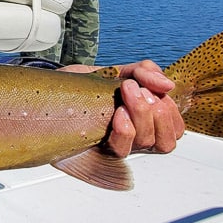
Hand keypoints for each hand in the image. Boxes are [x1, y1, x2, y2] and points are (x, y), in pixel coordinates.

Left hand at [60, 60, 185, 156]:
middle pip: (164, 142)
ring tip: (126, 93)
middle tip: (136, 89)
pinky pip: (120, 152)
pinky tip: (118, 114)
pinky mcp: (94, 151)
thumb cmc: (84, 85)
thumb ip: (144, 72)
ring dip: (141, 116)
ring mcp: (114, 146)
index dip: (172, 114)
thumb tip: (167, 84)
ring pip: (144, 144)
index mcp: (143, 123)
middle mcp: (132, 139)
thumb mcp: (118, 71)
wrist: (49, 90)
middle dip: (156, 112)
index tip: (156, 89)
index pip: (174, 131)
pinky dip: (124, 131)